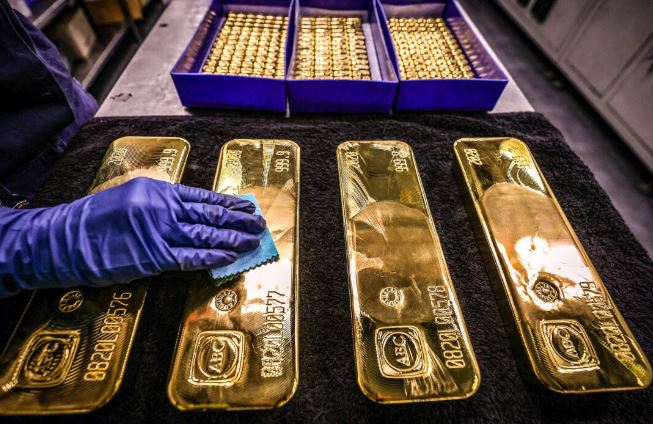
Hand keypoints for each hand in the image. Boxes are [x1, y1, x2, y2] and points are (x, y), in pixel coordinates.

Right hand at [0, 177, 265, 294]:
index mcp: (158, 191)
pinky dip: (213, 256)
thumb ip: (160, 205)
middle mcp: (162, 208)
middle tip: (259, 223)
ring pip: (206, 234)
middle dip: (238, 220)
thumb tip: (191, 215)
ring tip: (253, 240)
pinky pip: (191, 257)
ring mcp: (159, 232)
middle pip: (210, 214)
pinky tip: (230, 256)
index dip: (228, 203)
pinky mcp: (153, 256)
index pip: (202, 197)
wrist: (63, 239)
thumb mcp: (130, 198)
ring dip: (233, 238)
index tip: (246, 206)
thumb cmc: (93, 221)